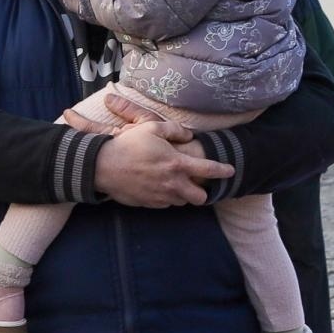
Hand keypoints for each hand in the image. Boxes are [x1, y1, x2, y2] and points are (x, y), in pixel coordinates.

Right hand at [66, 112, 233, 207]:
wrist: (102, 167)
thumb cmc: (127, 145)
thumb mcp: (151, 128)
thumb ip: (174, 130)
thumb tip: (188, 135)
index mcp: (177, 164)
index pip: (208, 169)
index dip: (223, 170)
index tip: (231, 170)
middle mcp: (172, 183)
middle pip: (199, 197)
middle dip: (201, 191)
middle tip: (194, 181)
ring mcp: (160, 196)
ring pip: (182, 202)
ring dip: (182, 193)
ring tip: (173, 182)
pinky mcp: (149, 204)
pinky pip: (165, 204)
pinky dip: (166, 197)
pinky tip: (158, 186)